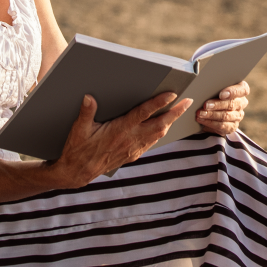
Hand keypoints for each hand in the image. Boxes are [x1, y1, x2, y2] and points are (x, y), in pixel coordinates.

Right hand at [50, 92, 190, 186]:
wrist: (78, 172)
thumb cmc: (78, 149)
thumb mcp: (79, 129)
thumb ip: (86, 112)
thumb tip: (89, 97)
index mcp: (119, 130)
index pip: (143, 113)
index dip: (158, 103)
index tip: (171, 94)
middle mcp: (130, 140)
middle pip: (160, 125)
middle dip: (175, 112)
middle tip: (188, 101)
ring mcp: (133, 149)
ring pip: (158, 134)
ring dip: (171, 122)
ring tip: (179, 110)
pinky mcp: (132, 155)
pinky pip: (152, 142)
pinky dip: (161, 132)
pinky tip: (164, 125)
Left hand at [196, 80, 249, 136]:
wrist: (210, 108)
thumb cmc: (213, 92)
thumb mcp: (215, 87)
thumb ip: (214, 86)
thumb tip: (203, 86)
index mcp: (241, 89)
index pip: (243, 89)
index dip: (233, 92)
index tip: (221, 94)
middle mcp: (241, 103)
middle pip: (232, 104)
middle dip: (217, 105)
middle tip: (206, 105)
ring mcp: (238, 115)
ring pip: (226, 116)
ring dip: (211, 115)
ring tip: (200, 113)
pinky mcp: (232, 126)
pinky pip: (222, 126)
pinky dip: (210, 123)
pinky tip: (202, 120)